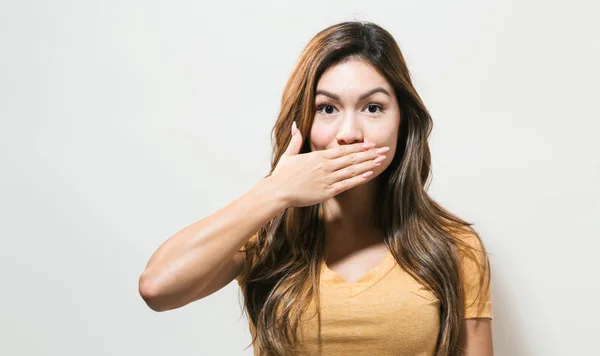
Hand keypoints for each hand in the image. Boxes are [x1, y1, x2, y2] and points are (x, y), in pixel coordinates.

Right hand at [270, 121, 388, 207]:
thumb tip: (295, 124)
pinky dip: (358, 179)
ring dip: (368, 165)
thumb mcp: (289, 154)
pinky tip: (369, 175)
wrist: (278, 191)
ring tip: (381, 160)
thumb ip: (295, 139)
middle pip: (352, 158)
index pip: (343, 150)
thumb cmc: (282, 175)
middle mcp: (325, 166)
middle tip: (384, 149)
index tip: (371, 144)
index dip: (359, 147)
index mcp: (318, 157)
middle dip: (369, 154)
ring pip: (352, 170)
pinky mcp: (327, 191)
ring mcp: (327, 179)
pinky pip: (346, 184)